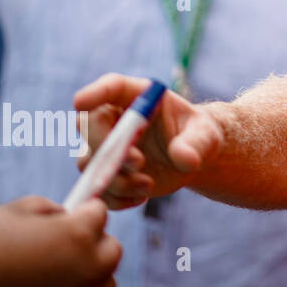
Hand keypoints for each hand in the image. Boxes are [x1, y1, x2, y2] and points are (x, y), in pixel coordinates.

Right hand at [0, 196, 121, 286]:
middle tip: (66, 242)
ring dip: (93, 267)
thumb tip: (67, 214)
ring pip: (107, 275)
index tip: (68, 217)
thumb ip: (52, 207)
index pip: (100, 212)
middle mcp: (90, 265)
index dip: (82, 211)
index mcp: (79, 233)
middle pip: (111, 246)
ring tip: (62, 266)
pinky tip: (61, 284)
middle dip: (94, 241)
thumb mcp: (18, 211)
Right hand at [74, 72, 223, 208]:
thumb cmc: (198, 134)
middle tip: (139, 163)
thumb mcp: (205, 135)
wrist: (193, 156)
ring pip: (90, 163)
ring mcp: (105, 147)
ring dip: (117, 179)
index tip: (80, 102)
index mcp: (138, 97)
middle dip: (109, 148)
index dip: (94, 92)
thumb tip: (184, 159)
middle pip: (88, 126)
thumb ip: (196, 143)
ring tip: (148, 185)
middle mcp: (114, 119)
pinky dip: (115, 199)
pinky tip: (140, 197)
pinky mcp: (105, 173)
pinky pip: (96, 189)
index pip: (112, 87)